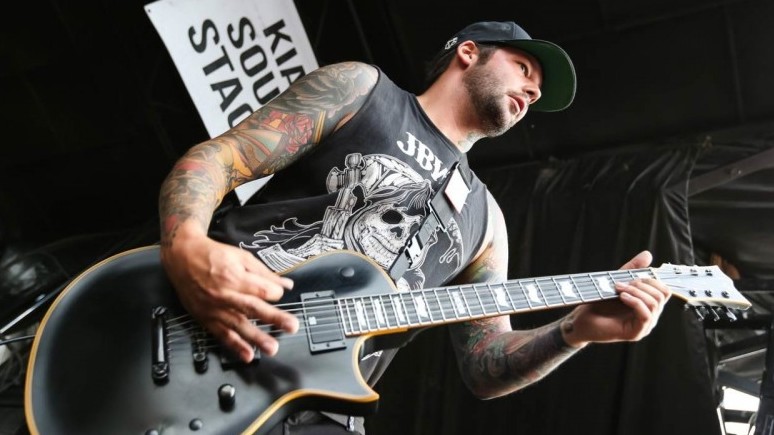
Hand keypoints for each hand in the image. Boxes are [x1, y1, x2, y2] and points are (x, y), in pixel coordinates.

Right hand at [160, 224, 297, 361]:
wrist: (182, 258)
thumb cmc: (212, 255)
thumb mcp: (241, 257)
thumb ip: (264, 273)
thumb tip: (286, 284)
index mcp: (234, 277)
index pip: (262, 290)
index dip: (276, 293)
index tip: (279, 293)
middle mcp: (225, 294)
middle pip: (253, 308)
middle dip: (274, 318)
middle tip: (291, 326)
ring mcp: (214, 308)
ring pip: (239, 325)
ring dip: (256, 338)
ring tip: (272, 348)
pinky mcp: (206, 318)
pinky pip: (222, 335)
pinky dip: (235, 346)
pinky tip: (247, 355)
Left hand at [561, 250, 670, 347]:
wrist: (582, 320)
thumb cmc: (599, 303)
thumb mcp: (617, 281)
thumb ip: (632, 269)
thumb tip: (647, 254)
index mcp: (648, 305)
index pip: (664, 290)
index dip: (650, 279)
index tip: (631, 276)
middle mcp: (650, 316)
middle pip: (662, 295)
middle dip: (643, 284)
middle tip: (623, 283)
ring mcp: (644, 326)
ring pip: (654, 304)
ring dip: (636, 291)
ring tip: (619, 289)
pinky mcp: (636, 333)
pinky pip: (645, 315)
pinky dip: (635, 302)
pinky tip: (622, 297)